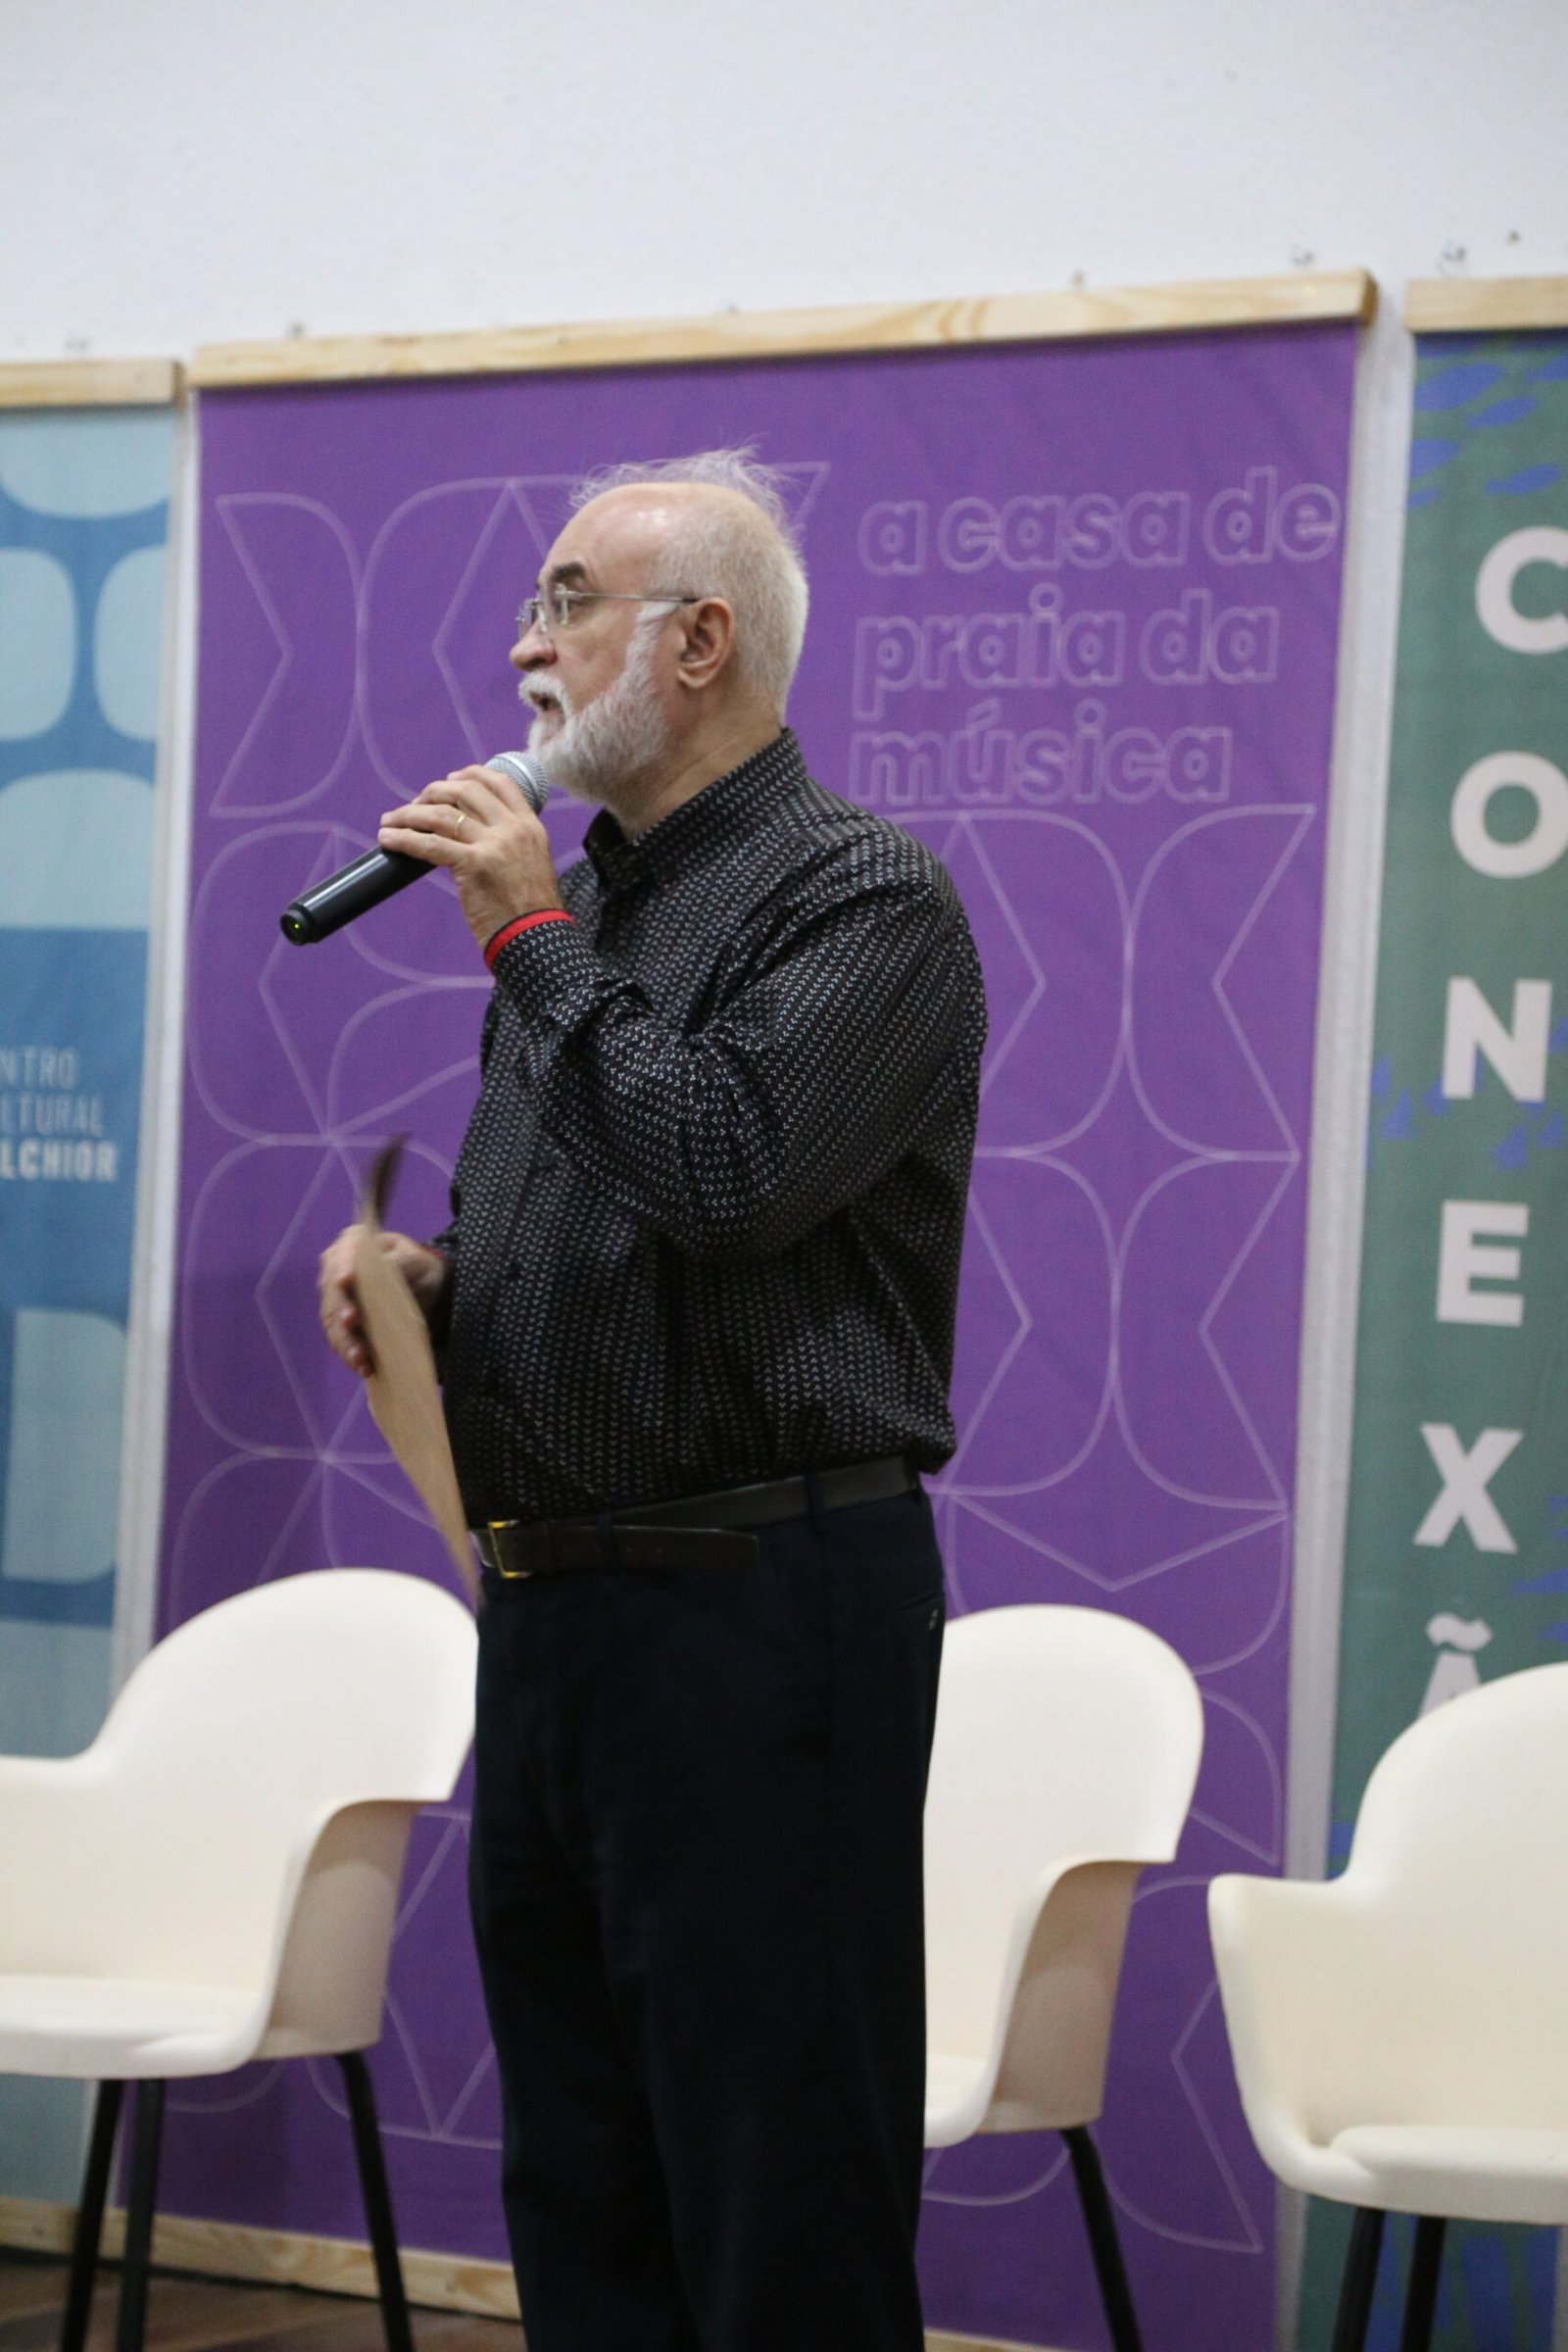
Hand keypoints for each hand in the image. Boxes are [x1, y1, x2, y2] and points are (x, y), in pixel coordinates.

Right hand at [318, 1224, 451, 1376]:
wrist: (422, 1288)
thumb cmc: (417, 1266)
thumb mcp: (416, 1259)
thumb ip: (400, 1261)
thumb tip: (386, 1267)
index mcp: (352, 1244)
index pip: (343, 1255)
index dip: (342, 1267)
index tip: (345, 1281)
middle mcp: (336, 1270)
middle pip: (333, 1292)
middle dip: (342, 1310)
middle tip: (351, 1322)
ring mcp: (335, 1298)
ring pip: (333, 1322)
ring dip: (345, 1342)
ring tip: (361, 1360)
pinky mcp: (340, 1323)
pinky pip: (340, 1340)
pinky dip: (350, 1354)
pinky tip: (363, 1367)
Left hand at [377, 764, 563, 949]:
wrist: (537, 940)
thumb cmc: (530, 911)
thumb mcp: (529, 864)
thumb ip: (508, 844)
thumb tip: (470, 836)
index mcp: (530, 826)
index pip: (499, 783)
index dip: (470, 774)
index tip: (449, 779)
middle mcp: (513, 829)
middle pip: (466, 791)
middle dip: (433, 791)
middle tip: (414, 804)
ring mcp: (494, 845)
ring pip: (442, 815)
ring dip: (409, 814)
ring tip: (390, 821)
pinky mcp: (474, 865)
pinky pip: (430, 844)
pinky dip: (404, 839)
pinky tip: (387, 839)